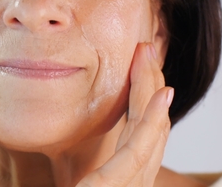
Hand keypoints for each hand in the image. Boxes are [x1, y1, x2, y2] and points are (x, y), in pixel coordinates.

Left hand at [76, 43, 173, 186]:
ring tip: (150, 56)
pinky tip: (164, 94)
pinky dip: (152, 121)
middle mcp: (132, 183)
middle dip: (151, 86)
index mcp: (122, 181)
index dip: (145, 100)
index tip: (138, 66)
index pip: (140, 138)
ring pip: (148, 133)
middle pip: (150, 130)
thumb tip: (57, 160)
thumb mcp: (72, 186)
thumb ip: (74, 175)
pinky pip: (137, 152)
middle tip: (146, 49)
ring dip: (151, 90)